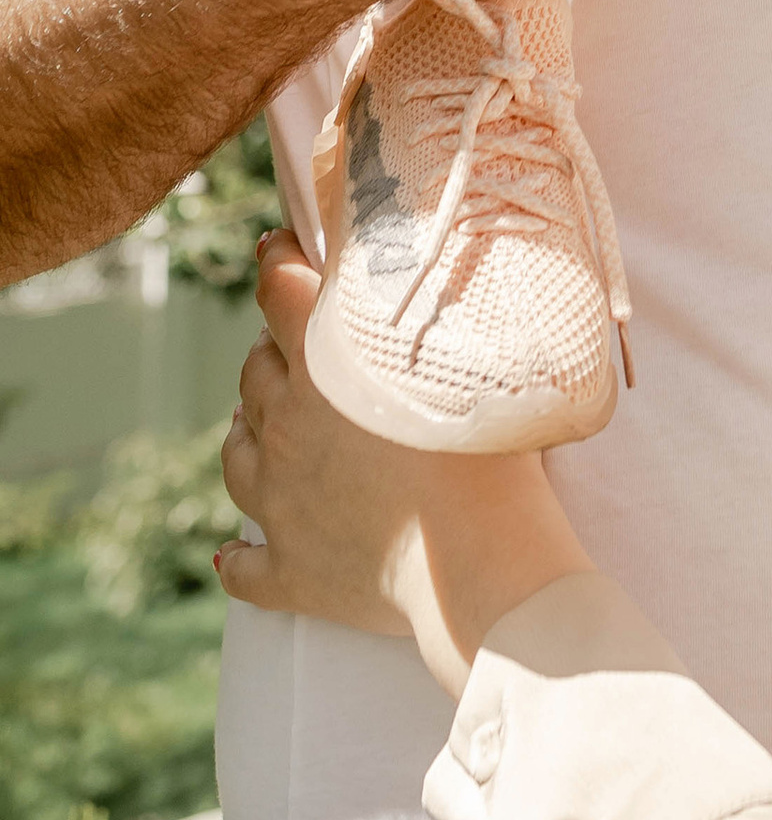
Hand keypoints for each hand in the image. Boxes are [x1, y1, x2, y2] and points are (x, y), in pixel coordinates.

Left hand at [220, 241, 589, 698]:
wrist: (480, 562)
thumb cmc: (490, 449)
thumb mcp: (470, 349)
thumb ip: (430, 306)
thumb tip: (418, 265)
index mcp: (324, 364)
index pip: (278, 292)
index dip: (274, 262)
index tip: (276, 247)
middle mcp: (286, 426)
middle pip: (255, 372)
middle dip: (273, 350)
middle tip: (298, 343)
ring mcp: (280, 503)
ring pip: (237, 455)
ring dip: (247, 432)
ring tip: (259, 426)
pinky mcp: (290, 572)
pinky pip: (244, 567)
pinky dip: (239, 558)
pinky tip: (233, 554)